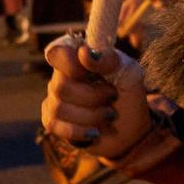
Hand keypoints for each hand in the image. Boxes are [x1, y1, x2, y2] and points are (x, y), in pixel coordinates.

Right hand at [40, 36, 149, 157]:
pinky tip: (95, 131)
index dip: (69, 63)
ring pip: (59, 108)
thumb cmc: (128, 94)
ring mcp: (54, 99)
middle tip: (113, 97)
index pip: (57, 52)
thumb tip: (83, 53)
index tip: (89, 72)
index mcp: (76, 58)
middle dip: (93, 97)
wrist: (131, 128)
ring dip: (92, 115)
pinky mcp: (52, 122)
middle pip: (61, 87)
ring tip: (109, 115)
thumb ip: (109, 60)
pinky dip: (80, 131)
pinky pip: (54, 126)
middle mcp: (60, 77)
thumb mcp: (129, 72)